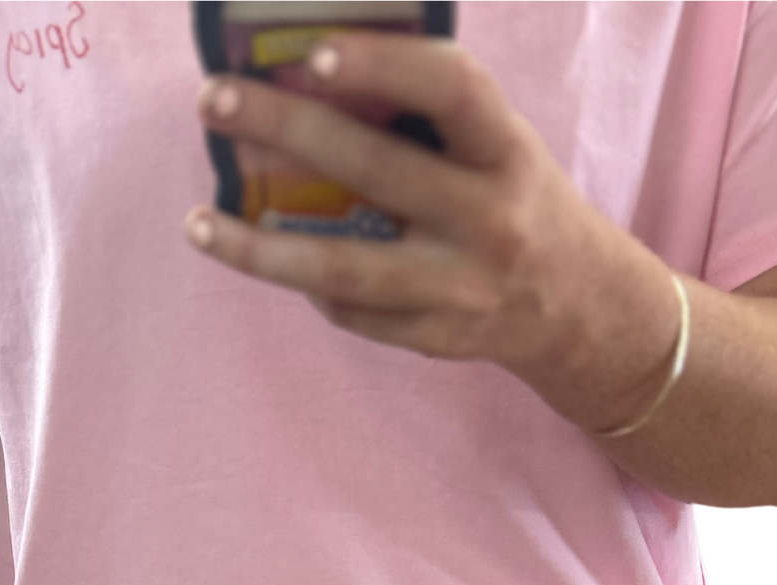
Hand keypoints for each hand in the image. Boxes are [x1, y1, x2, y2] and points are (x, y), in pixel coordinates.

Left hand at [184, 30, 662, 420]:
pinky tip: (268, 256)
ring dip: (260, 248)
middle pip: (375, 171)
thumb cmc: (514, 198)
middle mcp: (488, 222)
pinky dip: (306, 283)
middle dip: (285, 130)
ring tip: (199, 223)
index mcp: (507, 153)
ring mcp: (459, 290)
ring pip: (343, 270)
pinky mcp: (435, 340)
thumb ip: (428, 116)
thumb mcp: (497, 145)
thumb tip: (313, 77)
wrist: (577, 307)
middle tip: (214, 102)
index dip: (385, 66)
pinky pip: (352, 312)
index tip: (315, 54)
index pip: (451, 91)